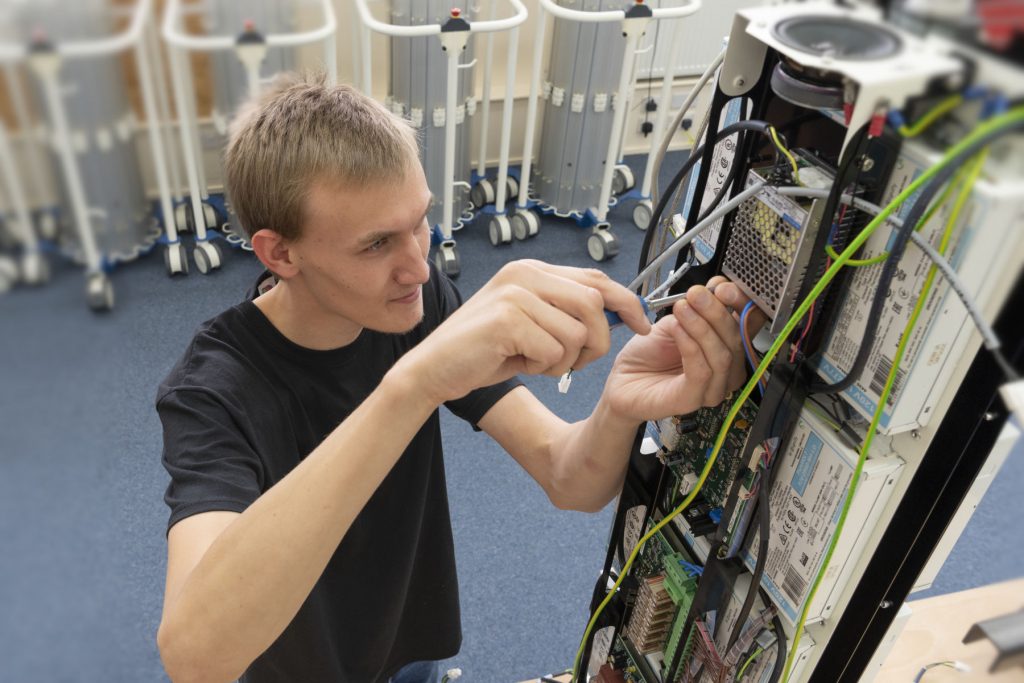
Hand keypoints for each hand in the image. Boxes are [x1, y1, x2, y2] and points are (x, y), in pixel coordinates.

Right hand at [396, 260, 651, 403]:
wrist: (433, 368)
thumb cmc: (483, 350)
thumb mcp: (530, 323)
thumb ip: (566, 311)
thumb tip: (618, 314)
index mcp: (532, 270)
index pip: (596, 278)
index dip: (626, 301)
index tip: (643, 324)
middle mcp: (525, 274)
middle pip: (595, 303)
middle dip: (596, 342)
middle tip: (573, 361)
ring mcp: (515, 294)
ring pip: (578, 333)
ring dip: (563, 360)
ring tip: (533, 360)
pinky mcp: (508, 319)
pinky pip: (555, 352)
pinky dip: (543, 368)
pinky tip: (517, 364)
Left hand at [603, 276, 765, 421]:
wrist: (622, 380)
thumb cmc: (648, 354)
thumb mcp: (675, 321)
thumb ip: (697, 309)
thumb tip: (714, 289)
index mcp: (726, 347)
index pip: (750, 325)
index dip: (741, 303)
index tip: (721, 286)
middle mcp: (726, 370)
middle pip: (737, 339)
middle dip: (717, 312)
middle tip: (696, 294)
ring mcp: (712, 388)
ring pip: (723, 356)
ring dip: (702, 327)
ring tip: (682, 308)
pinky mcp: (693, 399)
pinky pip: (701, 371)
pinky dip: (691, 346)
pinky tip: (677, 329)